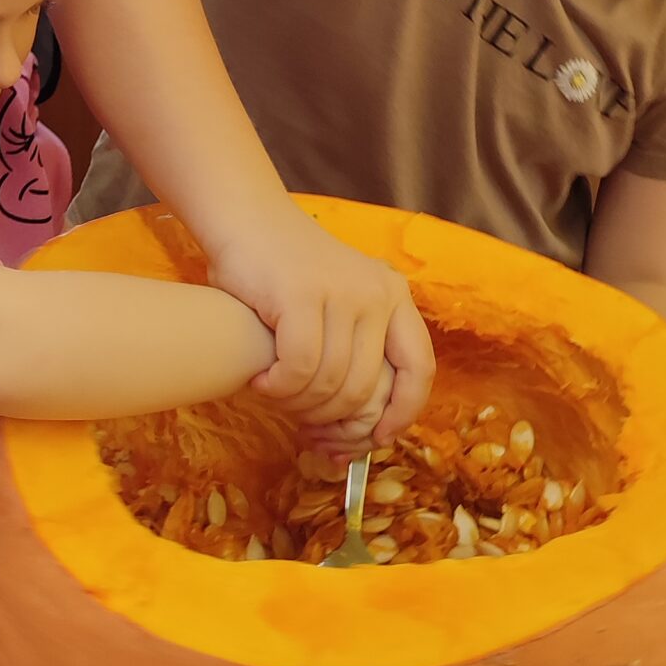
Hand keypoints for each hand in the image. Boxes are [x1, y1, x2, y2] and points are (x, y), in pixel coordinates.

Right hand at [208, 204, 433, 439]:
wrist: (246, 220)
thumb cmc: (284, 276)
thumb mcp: (336, 307)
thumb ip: (350, 359)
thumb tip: (352, 445)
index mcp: (394, 296)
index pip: (419, 369)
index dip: (402, 412)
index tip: (377, 438)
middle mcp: (378, 293)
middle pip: (365, 388)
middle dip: (328, 417)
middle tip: (297, 417)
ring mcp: (342, 291)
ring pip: (330, 383)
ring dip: (296, 403)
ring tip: (272, 391)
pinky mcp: (302, 295)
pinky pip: (300, 368)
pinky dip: (278, 387)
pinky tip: (261, 380)